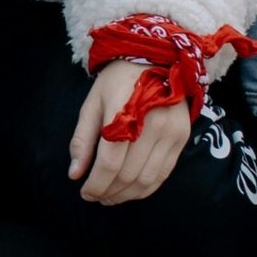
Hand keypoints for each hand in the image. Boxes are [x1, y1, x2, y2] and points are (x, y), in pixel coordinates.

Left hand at [69, 60, 192, 203]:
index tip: (85, 192)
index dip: (96, 184)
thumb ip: (82, 140)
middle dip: (109, 192)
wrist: (155, 59)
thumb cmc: (117, 81)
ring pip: (147, 179)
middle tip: (96, 197)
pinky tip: (131, 190)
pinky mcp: (182, 136)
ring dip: (126, 194)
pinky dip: (146, 188)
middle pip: (128, 174)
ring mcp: (171, 131)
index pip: (110, 162)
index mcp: (124, 112)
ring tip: (111, 197)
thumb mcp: (92, 104)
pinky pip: (164, 173)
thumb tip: (75, 174)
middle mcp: (152, 123)